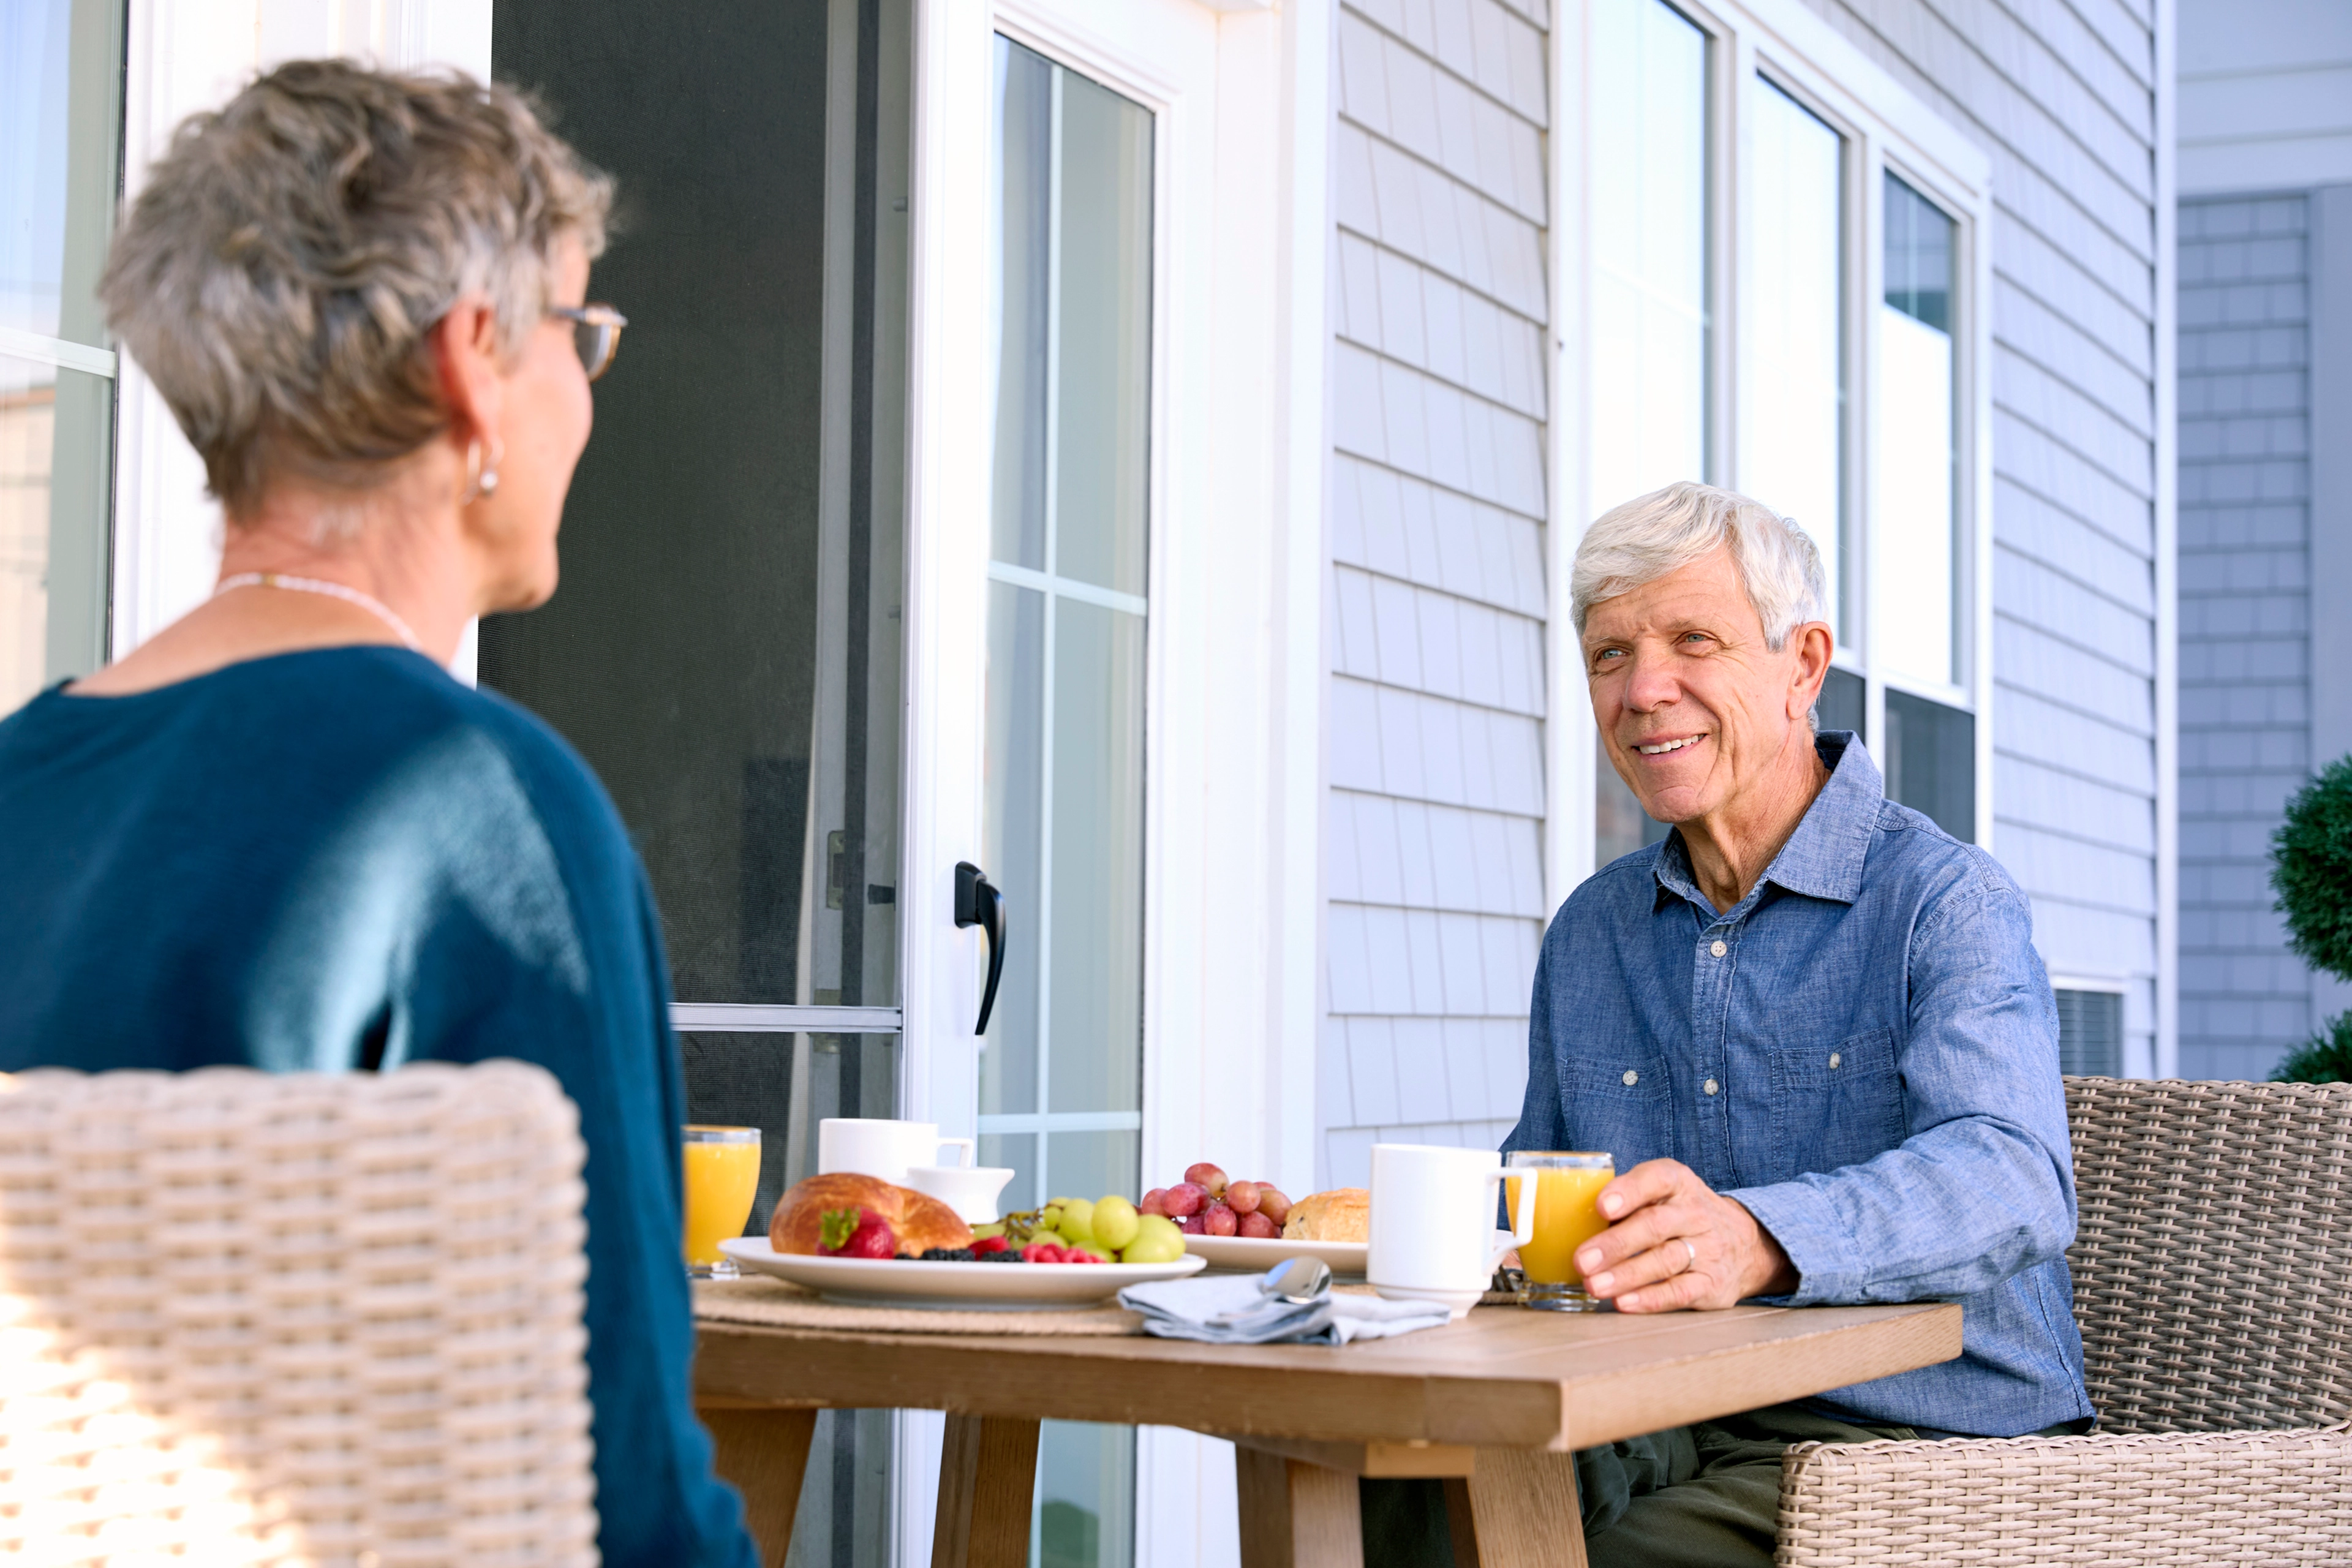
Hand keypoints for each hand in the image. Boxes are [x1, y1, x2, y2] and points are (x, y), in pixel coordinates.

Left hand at [1574, 1158, 1797, 1311]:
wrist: (1744, 1244)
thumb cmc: (1680, 1216)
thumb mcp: (1661, 1196)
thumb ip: (1623, 1204)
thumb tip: (1563, 1223)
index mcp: (1677, 1183)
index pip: (1655, 1179)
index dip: (1628, 1192)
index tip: (1602, 1206)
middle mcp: (1695, 1213)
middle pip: (1654, 1226)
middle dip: (1615, 1244)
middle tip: (1582, 1260)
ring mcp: (1707, 1249)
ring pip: (1664, 1261)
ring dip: (1626, 1275)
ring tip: (1594, 1285)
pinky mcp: (1711, 1283)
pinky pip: (1680, 1291)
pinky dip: (1650, 1299)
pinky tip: (1624, 1302)